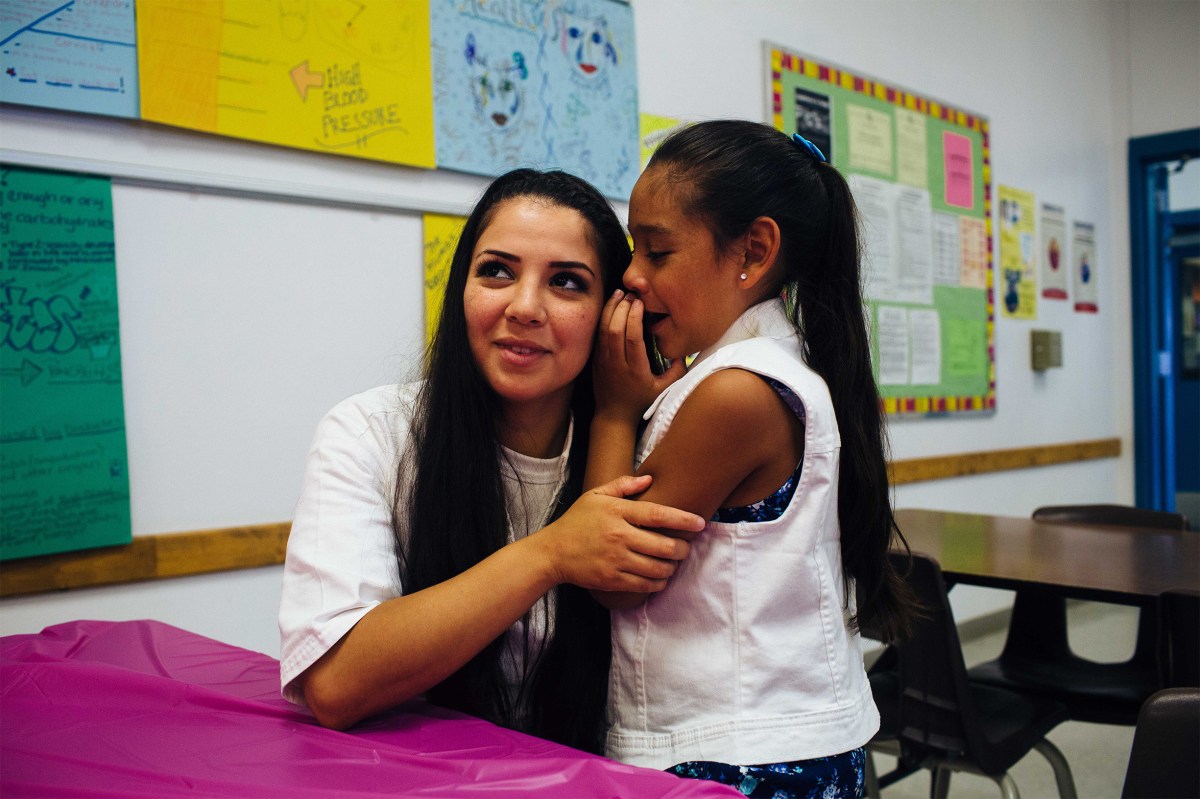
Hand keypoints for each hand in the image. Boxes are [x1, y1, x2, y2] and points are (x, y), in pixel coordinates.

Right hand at [533, 474, 704, 592]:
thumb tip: (649, 479)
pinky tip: (660, 578)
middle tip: (685, 548)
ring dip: (672, 567)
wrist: (552, 552)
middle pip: (664, 545)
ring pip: (658, 568)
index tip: (700, 523)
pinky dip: (659, 583)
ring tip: (673, 563)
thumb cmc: (576, 521)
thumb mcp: (594, 496)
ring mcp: (616, 560)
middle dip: (682, 549)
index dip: (683, 519)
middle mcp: (619, 536)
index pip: (658, 514)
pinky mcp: (612, 579)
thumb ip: (622, 485)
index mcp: (618, 512)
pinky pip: (645, 585)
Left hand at [593, 291, 684, 424]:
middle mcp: (617, 364)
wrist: (614, 416)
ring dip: (611, 309)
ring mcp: (604, 361)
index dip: (635, 317)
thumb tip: (684, 351)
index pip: (633, 339)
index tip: (640, 303)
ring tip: (620, 293)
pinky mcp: (596, 359)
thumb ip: (678, 371)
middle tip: (631, 294)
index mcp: (636, 370)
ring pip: (604, 330)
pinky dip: (603, 318)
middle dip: (622, 308)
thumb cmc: (641, 402)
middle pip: (615, 330)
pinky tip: (610, 306)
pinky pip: (598, 335)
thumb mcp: (664, 390)